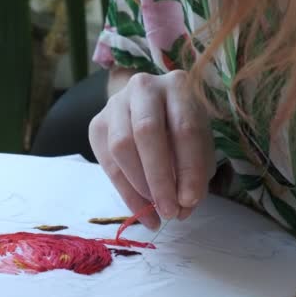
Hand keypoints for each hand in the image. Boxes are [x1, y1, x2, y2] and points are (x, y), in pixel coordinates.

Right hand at [89, 70, 214, 229]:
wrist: (147, 107)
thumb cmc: (180, 129)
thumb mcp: (198, 144)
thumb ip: (196, 173)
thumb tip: (183, 207)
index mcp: (177, 86)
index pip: (184, 128)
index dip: (188, 168)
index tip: (190, 201)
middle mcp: (143, 88)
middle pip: (146, 131)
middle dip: (158, 178)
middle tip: (169, 210)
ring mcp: (115, 104)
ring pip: (120, 146)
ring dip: (139, 185)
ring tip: (155, 209)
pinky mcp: (97, 124)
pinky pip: (106, 161)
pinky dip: (124, 191)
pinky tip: (140, 208)